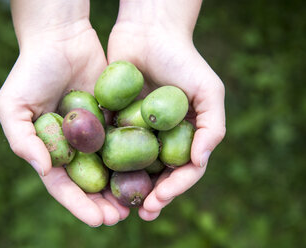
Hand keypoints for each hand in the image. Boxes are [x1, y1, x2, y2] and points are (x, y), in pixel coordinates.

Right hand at [0, 0, 128, 225]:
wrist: (61, 37)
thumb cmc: (32, 70)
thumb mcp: (13, 105)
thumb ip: (22, 140)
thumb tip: (45, 171)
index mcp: (49, 149)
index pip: (63, 184)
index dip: (78, 204)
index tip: (97, 220)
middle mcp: (73, 145)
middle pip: (89, 181)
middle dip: (103, 203)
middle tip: (120, 218)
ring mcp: (94, 132)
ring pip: (110, 166)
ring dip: (122, 186)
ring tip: (137, 204)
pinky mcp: (112, 117)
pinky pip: (125, 141)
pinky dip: (135, 158)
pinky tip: (149, 172)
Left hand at [108, 0, 225, 220]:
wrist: (148, 32)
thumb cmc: (182, 59)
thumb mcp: (209, 90)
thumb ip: (212, 126)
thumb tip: (199, 162)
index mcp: (186, 136)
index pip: (184, 171)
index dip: (175, 189)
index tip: (160, 200)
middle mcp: (162, 138)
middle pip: (158, 175)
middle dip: (151, 196)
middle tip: (141, 213)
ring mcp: (138, 131)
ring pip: (132, 167)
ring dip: (127, 188)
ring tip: (119, 205)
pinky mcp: (114, 121)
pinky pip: (110, 146)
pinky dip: (106, 164)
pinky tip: (99, 178)